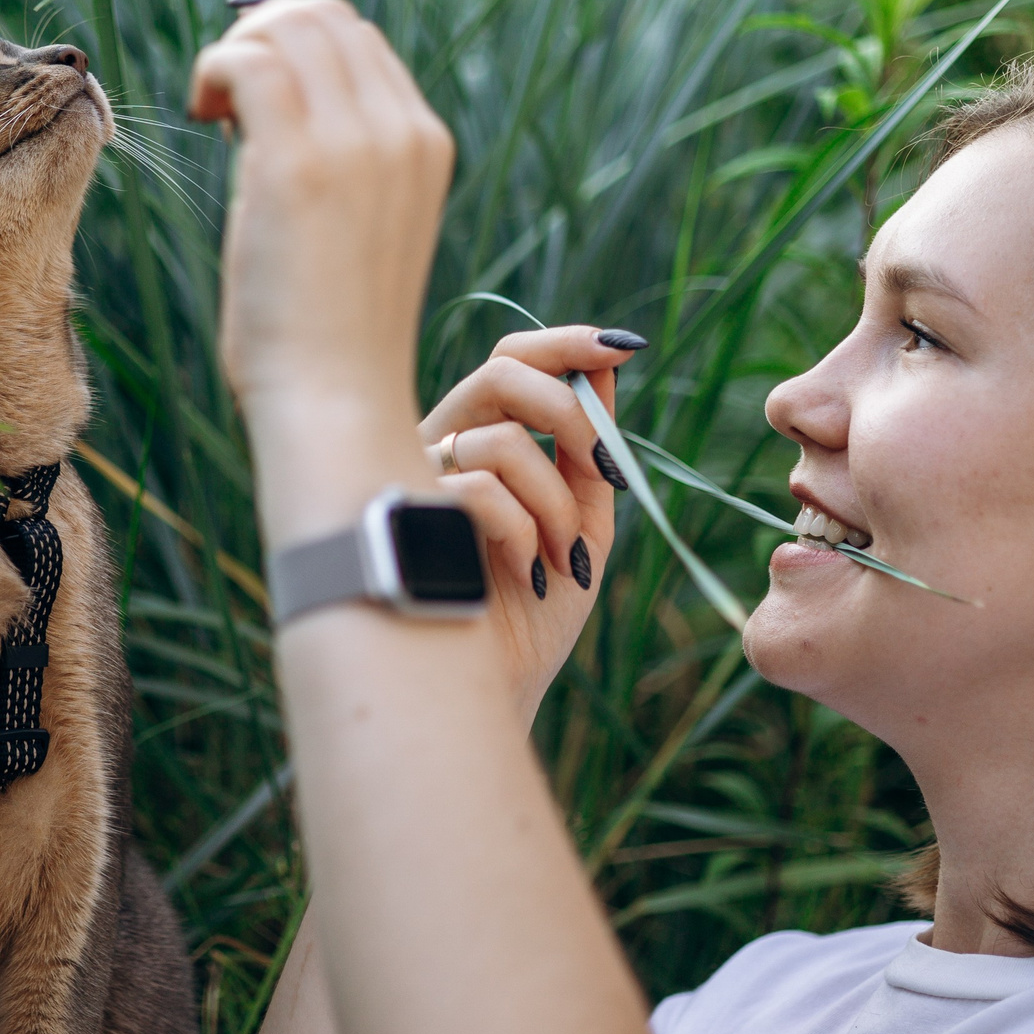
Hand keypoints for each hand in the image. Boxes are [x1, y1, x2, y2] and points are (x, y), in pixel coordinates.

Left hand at [189, 0, 452, 422]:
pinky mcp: (298, 163)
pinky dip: (212, 70)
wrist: (336, 402)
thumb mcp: (357, 227)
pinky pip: (246, 61)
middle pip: (324, 17)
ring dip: (233, 52)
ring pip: (286, 26)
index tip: (253, 101)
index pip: (358, 40)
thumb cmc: (327, 332)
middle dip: (260, 36)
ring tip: (212, 112)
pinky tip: (202, 116)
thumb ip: (337, 159)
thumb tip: (264, 97)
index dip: (293, 47)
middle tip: (224, 98)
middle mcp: (402, 131)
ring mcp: (356, 142)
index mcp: (425, 144)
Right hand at [420, 328, 636, 720]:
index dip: (565, 343)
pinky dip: (525, 531)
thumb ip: (589, 450)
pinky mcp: (410, 518)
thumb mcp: (583, 519)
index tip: (623, 348)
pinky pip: (482, 488)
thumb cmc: (535, 609)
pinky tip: (529, 573)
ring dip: (557, 502)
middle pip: (501, 370)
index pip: (513, 359)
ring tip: (564, 558)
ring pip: (503, 441)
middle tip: (602, 470)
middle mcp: (441, 446)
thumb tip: (608, 364)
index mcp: (481, 438)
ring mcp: (419, 479)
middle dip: (569, 412)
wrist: (501, 689)